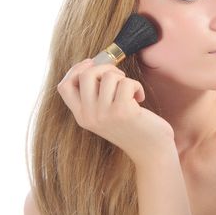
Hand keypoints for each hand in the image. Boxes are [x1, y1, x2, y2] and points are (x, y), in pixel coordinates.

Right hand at [57, 58, 174, 164]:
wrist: (151, 151)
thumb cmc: (132, 127)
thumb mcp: (105, 114)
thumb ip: (95, 95)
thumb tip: (92, 63)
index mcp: (81, 117)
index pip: (64, 86)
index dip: (76, 69)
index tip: (92, 64)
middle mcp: (89, 117)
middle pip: (85, 75)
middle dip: (105, 68)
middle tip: (119, 78)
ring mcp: (105, 114)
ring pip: (108, 76)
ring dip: (123, 78)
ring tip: (130, 91)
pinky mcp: (123, 111)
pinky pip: (126, 82)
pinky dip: (137, 85)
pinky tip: (139, 98)